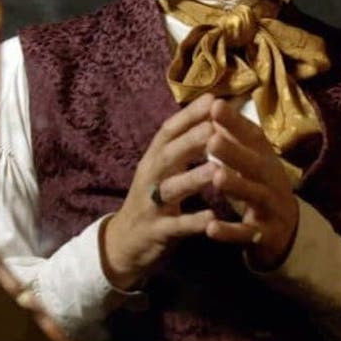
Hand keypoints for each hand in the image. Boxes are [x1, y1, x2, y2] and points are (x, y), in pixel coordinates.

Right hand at [102, 94, 218, 290]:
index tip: (212, 98)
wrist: (125, 242)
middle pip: (168, 154)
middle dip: (191, 140)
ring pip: (171, 189)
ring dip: (193, 178)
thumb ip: (183, 146)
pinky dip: (192, 222)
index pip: (169, 131)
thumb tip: (211, 116)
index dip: (188, 115)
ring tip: (216, 169)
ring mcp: (151, 204)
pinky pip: (175, 226)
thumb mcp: (163, 170)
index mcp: (154, 159)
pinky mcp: (156, 231)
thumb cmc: (153, 198)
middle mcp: (150, 177)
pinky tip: (211, 218)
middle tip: (215, 126)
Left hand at [202, 99, 299, 269]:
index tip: (215, 105)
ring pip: (255, 196)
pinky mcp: (265, 235)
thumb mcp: (252, 162)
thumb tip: (215, 106)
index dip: (236, 122)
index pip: (253, 136)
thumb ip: (235, 139)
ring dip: (237, 186)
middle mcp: (272, 180)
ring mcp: (271, 208)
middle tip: (212, 140)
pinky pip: (247, 233)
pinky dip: (230, 231)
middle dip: (235, 152)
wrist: (286, 231)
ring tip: (216, 177)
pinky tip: (211, 228)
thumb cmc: (261, 188)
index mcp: (266, 159)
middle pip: (255, 164)